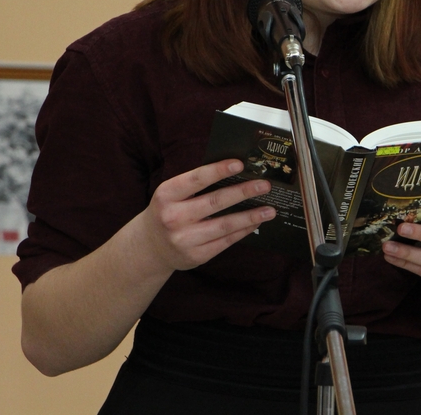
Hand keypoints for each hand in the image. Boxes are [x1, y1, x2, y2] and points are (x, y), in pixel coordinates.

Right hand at [134, 159, 275, 273]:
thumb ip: (195, 184)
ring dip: (250, 216)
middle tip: (264, 185)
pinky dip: (243, 231)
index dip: (218, 170)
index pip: (196, 179)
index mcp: (166, 195)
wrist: (151, 247)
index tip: (240, 164)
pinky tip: (255, 223)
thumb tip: (235, 171)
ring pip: (224, 225)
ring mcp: (184, 239)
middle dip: (243, 192)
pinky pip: (225, 241)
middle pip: (215, 202)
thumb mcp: (172, 194)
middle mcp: (173, 218)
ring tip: (269, 210)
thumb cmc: (168, 211)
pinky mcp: (196, 256)